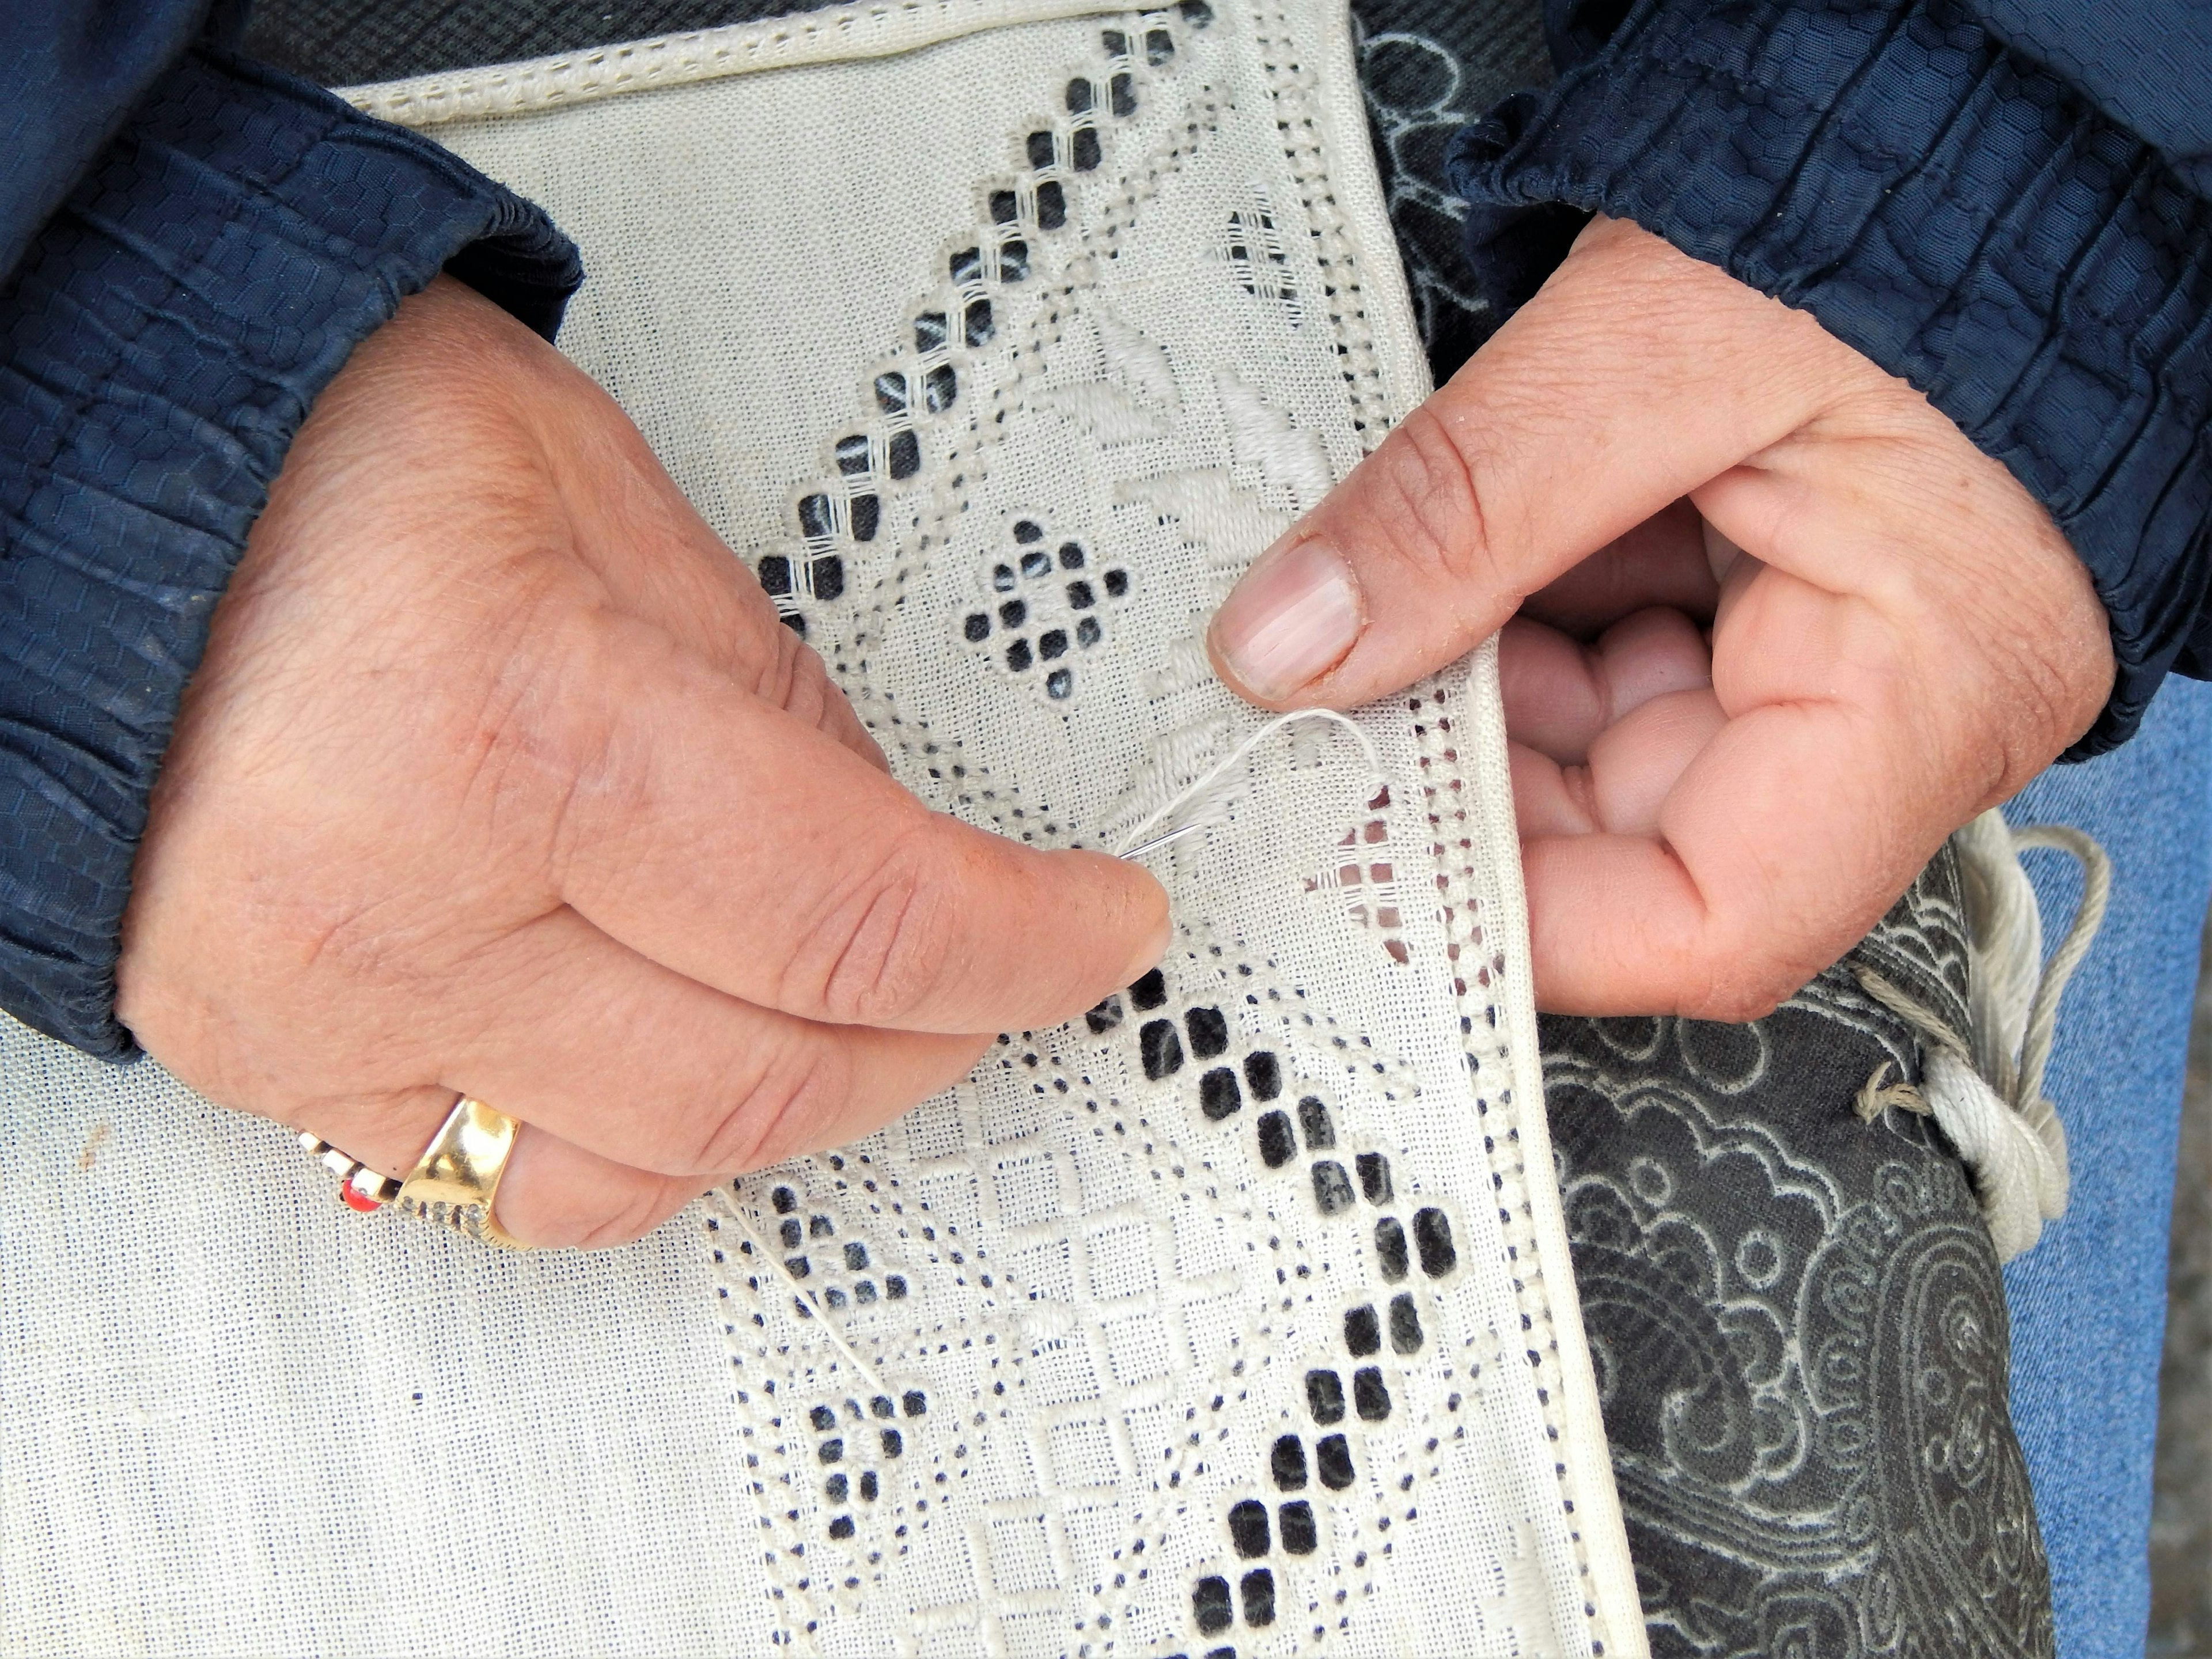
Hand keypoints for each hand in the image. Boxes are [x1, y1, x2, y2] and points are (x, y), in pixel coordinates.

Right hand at [120, 277, 1165, 1245]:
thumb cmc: (313, 446)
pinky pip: (496, 1181)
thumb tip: (897, 842)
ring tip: (858, 1017)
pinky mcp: (265, 1064)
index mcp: (517, 735)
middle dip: (936, 1039)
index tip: (1095, 931)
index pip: (853, 918)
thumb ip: (776, 702)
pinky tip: (683, 1052)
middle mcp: (402, 911)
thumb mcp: (613, 509)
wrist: (81, 482)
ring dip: (794, 1109)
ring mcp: (317, 1015)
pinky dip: (632, 1140)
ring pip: (637, 1175)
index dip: (1020, 944)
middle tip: (1002, 974)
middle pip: (766, 1080)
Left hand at [1207, 217, 2111, 1018]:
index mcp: (1925, 695)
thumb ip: (1461, 507)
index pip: (1711, 924)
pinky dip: (1512, 630)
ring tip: (1371, 620)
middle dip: (1459, 788)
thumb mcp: (1650, 344)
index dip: (1516, 926)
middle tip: (1315, 724)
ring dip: (1470, 699)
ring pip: (1602, 756)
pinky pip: (1616, 668)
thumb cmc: (1898, 208)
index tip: (1357, 864)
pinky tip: (1439, 576)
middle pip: (1631, 847)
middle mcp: (1888, 714)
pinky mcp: (1770, 605)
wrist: (1971, 123)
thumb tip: (1287, 647)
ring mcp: (1827, 661)